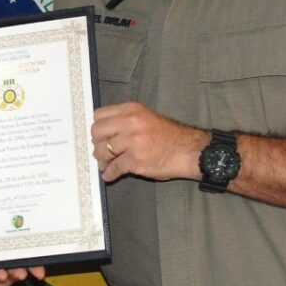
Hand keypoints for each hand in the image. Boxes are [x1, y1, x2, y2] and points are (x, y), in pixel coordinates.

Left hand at [91, 102, 209, 181]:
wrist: (187, 150)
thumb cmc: (169, 135)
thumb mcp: (146, 117)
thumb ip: (125, 120)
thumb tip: (104, 132)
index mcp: (131, 110)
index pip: (99, 114)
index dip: (98, 127)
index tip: (101, 135)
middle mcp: (129, 122)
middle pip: (97, 132)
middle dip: (97, 143)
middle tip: (103, 151)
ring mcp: (132, 141)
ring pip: (102, 151)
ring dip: (102, 160)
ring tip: (107, 164)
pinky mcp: (135, 160)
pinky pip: (113, 168)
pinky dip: (109, 174)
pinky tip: (110, 175)